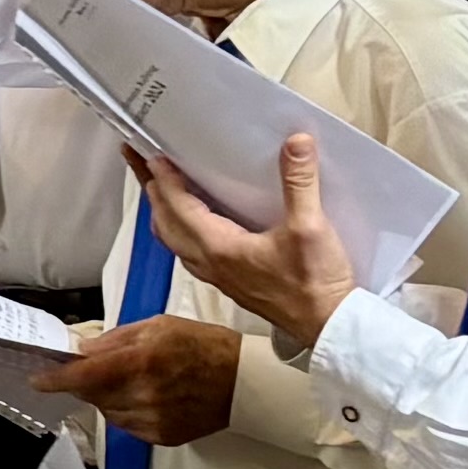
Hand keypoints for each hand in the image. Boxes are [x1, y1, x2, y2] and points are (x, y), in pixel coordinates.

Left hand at [41, 315, 239, 445]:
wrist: (241, 381)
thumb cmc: (200, 343)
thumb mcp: (158, 326)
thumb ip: (116, 339)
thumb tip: (82, 350)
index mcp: (140, 362)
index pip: (85, 376)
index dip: (57, 379)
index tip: (36, 379)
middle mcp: (143, 396)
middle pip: (92, 395)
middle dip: (85, 382)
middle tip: (92, 369)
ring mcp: (152, 421)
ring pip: (108, 412)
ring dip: (105, 397)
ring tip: (127, 380)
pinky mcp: (162, 438)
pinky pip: (127, 425)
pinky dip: (125, 411)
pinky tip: (143, 397)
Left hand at [130, 132, 357, 344]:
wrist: (327, 326)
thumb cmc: (315, 281)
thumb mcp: (310, 227)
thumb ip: (300, 182)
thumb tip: (296, 142)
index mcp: (218, 247)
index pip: (178, 206)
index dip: (163, 179)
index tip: (150, 152)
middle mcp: (208, 262)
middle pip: (165, 222)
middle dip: (152, 190)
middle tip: (140, 161)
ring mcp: (216, 275)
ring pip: (173, 239)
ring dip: (163, 211)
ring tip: (160, 186)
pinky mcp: (229, 282)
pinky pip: (189, 251)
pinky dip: (180, 229)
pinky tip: (195, 220)